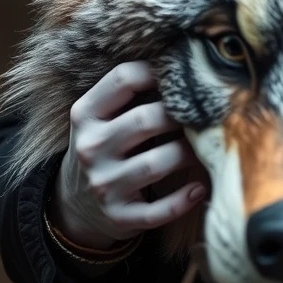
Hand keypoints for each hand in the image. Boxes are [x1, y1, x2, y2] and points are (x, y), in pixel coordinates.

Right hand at [50, 60, 206, 249]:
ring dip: (189, 153)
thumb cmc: (107, 145)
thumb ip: (133, 93)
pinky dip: (183, 200)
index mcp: (86, 114)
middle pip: (145, 119)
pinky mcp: (118, 217)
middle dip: (181, 115)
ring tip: (208, 145)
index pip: (124, 78)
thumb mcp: (103, 116)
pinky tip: (200, 188)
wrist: (75, 203)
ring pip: (156, 163)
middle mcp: (90, 147)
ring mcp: (103, 184)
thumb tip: (187, 66)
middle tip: (206, 113)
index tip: (183, 74)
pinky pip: (157, 210)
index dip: (159, 71)